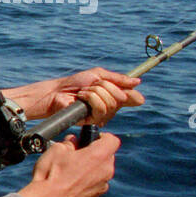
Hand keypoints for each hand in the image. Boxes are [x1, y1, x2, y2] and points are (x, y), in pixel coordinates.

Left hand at [10, 68, 143, 124]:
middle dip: (105, 86)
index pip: (132, 98)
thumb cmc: (74, 83)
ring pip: (111, 103)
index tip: (131, 88)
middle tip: (92, 85)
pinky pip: (101, 109)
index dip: (134, 94)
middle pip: (122, 97)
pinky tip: (80, 97)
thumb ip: (117, 79)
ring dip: (96, 92)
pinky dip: (90, 98)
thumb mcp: (98, 75)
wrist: (57, 91)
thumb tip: (138, 82)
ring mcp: (102, 115)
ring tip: (83, 92)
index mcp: (114, 96)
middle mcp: (111, 108)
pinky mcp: (92, 121)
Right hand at [17, 131, 119, 196]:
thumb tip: (73, 142)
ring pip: (102, 170)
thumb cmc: (51, 176)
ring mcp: (102, 184)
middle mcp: (105, 170)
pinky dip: (88, 180)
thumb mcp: (56, 149)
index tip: (90, 138)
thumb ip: (69, 142)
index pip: (112, 140)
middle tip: (76, 153)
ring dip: (91, 167)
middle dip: (94, 152)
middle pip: (107, 155)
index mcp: (98, 155)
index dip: (101, 136)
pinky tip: (72, 182)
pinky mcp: (96, 195)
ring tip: (71, 169)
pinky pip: (96, 182)